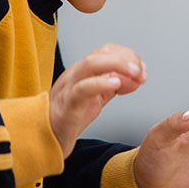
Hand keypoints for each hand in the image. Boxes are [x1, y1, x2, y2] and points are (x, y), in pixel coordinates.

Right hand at [49, 43, 146, 157]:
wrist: (46, 137)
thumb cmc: (71, 115)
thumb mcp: (98, 97)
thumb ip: (115, 85)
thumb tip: (136, 78)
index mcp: (84, 70)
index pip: (107, 51)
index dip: (128, 56)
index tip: (142, 69)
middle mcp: (76, 73)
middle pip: (102, 53)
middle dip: (126, 58)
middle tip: (141, 71)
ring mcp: (70, 85)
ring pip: (91, 64)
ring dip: (117, 65)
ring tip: (134, 73)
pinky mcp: (67, 103)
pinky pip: (83, 88)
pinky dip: (101, 83)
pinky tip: (115, 84)